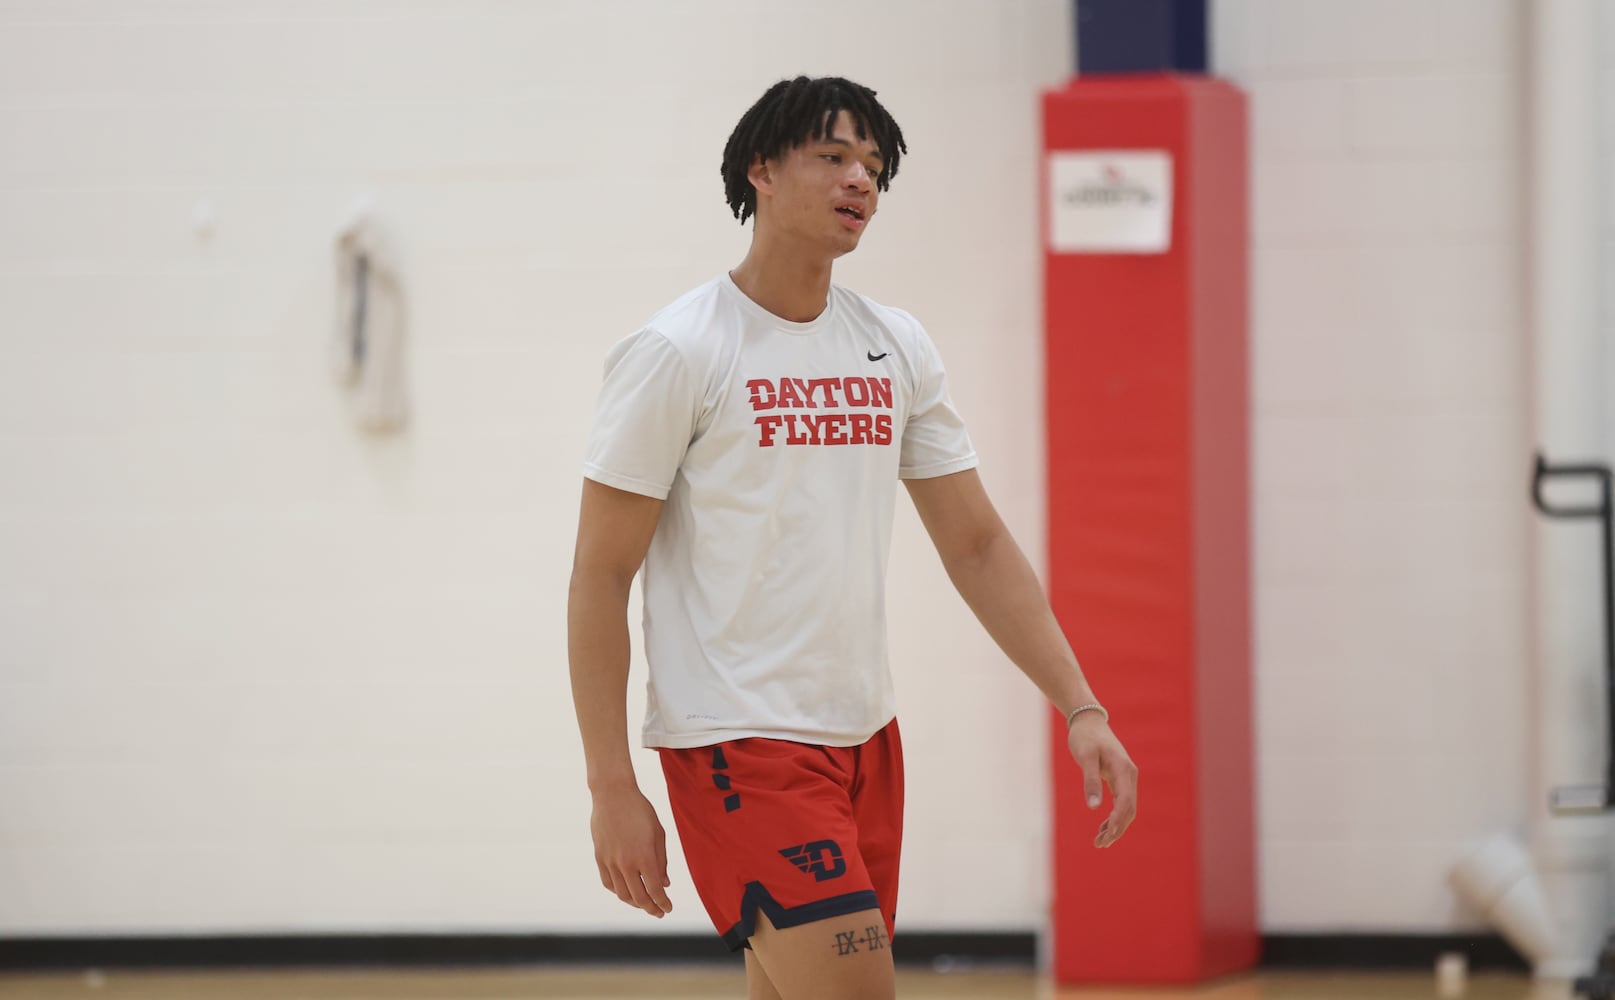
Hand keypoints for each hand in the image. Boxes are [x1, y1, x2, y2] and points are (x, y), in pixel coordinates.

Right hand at [590, 785, 672, 916]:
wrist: (613, 794)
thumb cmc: (640, 811)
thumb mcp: (658, 834)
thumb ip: (661, 861)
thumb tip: (664, 884)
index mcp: (644, 856)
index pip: (655, 890)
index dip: (663, 903)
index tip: (668, 908)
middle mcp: (626, 863)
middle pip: (639, 897)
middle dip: (651, 908)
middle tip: (659, 912)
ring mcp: (610, 861)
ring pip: (622, 894)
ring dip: (635, 903)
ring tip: (644, 903)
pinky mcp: (599, 858)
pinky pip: (608, 883)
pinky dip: (618, 892)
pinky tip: (626, 891)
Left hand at [1067, 715, 1137, 847]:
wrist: (1088, 721)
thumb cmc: (1085, 737)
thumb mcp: (1085, 757)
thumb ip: (1090, 780)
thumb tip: (1093, 807)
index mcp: (1124, 770)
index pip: (1125, 802)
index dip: (1117, 821)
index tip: (1105, 836)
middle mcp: (1129, 775)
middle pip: (1129, 809)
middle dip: (1117, 829)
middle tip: (1100, 844)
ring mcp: (1126, 777)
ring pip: (1126, 808)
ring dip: (1116, 826)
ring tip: (1100, 842)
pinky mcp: (1119, 778)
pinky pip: (1121, 803)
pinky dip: (1114, 816)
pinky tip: (1102, 827)